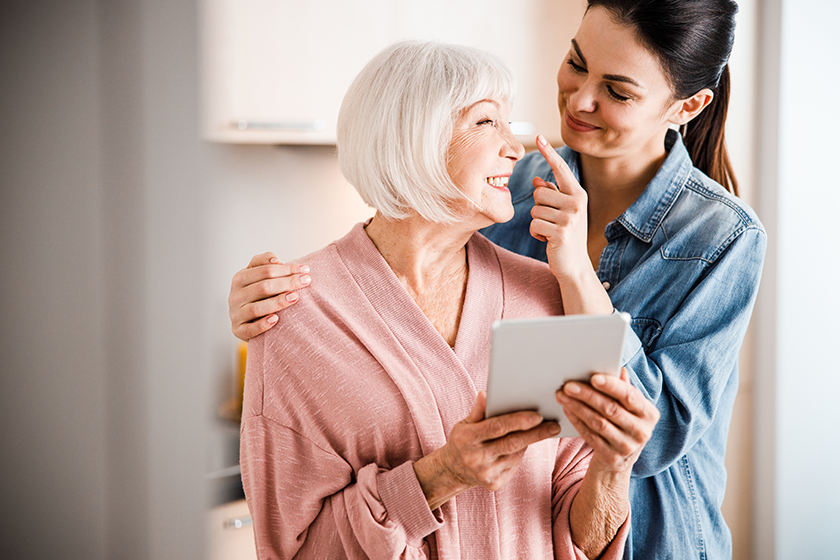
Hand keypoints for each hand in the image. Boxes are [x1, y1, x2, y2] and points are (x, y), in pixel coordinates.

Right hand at [228, 252, 310, 340]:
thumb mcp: (258, 275)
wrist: (248, 319)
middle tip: (306, 281)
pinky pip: (250, 329)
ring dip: (277, 302)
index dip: (286, 269)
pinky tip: (277, 319)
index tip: (305, 270)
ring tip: (295, 297)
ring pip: (255, 308)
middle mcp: (235, 296)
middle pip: (262, 287)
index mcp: (240, 278)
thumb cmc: (259, 294)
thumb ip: (265, 263)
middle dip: (287, 283)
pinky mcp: (238, 330)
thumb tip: (276, 261)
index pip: (265, 270)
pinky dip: (263, 324)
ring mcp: (235, 314)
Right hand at [414, 392, 560, 510]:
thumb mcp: (464, 424)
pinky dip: (520, 454)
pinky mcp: (494, 484)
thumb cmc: (462, 441)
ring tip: (542, 431)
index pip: (497, 427)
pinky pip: (514, 466)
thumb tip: (485, 394)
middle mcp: (476, 458)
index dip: (518, 421)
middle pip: (512, 443)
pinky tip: (524, 445)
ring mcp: (485, 473)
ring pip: (516, 455)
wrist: (452, 471)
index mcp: (467, 438)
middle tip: (554, 425)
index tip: (538, 416)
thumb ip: (478, 411)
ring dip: (529, 442)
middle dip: (536, 433)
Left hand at [529, 135, 611, 314]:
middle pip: (539, 193)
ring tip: (551, 232)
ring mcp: (570, 218)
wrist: (574, 265)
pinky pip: (533, 225)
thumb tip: (537, 182)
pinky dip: (536, 234)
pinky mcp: (560, 232)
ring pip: (534, 210)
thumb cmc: (566, 236)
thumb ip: (552, 196)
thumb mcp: (562, 213)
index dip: (549, 153)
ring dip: (537, 223)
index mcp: (578, 194)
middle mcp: (576, 203)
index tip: (539, 138)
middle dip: (539, 208)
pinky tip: (548, 240)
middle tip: (552, 222)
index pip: (561, 170)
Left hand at [556, 368, 658, 471]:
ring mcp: (627, 447)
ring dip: (577, 407)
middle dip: (587, 395)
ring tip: (562, 395)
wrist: (621, 458)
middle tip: (568, 385)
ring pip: (598, 423)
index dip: (612, 386)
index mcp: (649, 414)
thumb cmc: (623, 422)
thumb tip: (620, 370)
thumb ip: (624, 389)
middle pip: (611, 409)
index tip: (593, 377)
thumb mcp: (630, 408)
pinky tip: (567, 409)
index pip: (630, 396)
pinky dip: (577, 421)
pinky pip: (590, 436)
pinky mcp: (612, 457)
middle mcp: (642, 431)